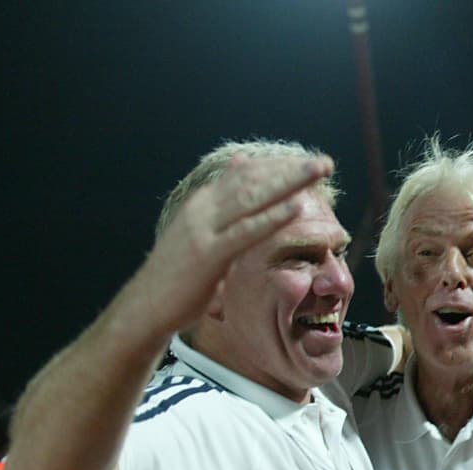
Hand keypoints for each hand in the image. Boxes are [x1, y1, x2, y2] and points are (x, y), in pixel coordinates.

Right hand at [130, 154, 334, 335]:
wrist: (147, 304)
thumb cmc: (180, 274)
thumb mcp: (203, 232)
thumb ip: (224, 202)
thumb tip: (239, 165)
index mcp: (204, 203)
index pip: (246, 174)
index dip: (279, 166)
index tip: (310, 162)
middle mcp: (204, 209)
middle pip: (252, 180)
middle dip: (290, 170)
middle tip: (325, 163)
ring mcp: (204, 229)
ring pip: (252, 198)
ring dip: (288, 182)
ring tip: (318, 171)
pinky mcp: (208, 253)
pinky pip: (245, 232)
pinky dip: (271, 217)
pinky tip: (295, 207)